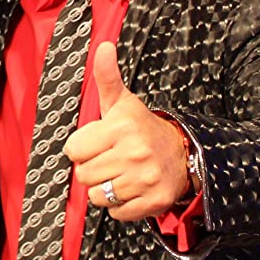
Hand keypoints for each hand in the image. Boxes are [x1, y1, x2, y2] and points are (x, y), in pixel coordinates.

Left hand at [63, 42, 189, 220]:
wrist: (185, 153)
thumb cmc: (143, 128)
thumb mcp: (123, 102)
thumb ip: (107, 76)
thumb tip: (103, 46)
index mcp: (121, 128)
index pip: (74, 150)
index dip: (81, 147)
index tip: (96, 143)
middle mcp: (134, 154)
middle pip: (84, 175)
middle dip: (92, 168)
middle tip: (109, 159)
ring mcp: (145, 180)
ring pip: (98, 196)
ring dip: (105, 188)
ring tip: (119, 174)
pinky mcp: (154, 202)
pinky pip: (117, 213)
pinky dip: (120, 205)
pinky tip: (131, 188)